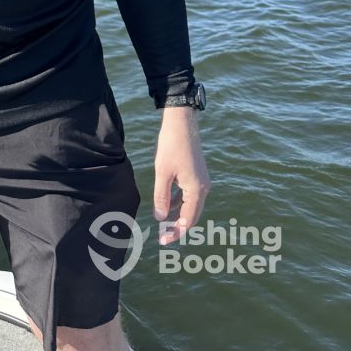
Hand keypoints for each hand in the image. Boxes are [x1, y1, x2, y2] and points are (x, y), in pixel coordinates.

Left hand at [153, 106, 210, 244]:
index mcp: (197, 190)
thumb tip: (160, 219)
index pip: (187, 221)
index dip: (175, 233)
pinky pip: (190, 195)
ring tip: (164, 224)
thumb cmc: (171, 146)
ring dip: (179, 215)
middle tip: (163, 238)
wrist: (182, 123)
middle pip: (192, 216)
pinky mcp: (198, 175)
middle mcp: (204, 188)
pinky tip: (169, 204)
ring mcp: (202, 181)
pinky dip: (181, 203)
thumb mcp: (162, 172)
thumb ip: (161, 197)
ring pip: (192, 206)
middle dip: (178, 228)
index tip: (163, 242)